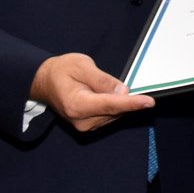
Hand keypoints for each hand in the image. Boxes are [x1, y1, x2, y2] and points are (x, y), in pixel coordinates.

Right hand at [31, 53, 154, 131]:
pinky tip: (104, 94)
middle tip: (115, 81)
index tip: (148, 102)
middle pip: (115, 111)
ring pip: (115, 114)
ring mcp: (84, 126)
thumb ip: (103, 80)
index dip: (132, 103)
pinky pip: (110, 115)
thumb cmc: (61, 70)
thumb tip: (123, 92)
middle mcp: (81, 121)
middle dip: (124, 97)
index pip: (111, 105)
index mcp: (77, 105)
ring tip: (98, 85)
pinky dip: (113, 105)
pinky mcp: (88, 126)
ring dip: (118, 101)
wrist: (45, 81)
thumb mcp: (82, 66)